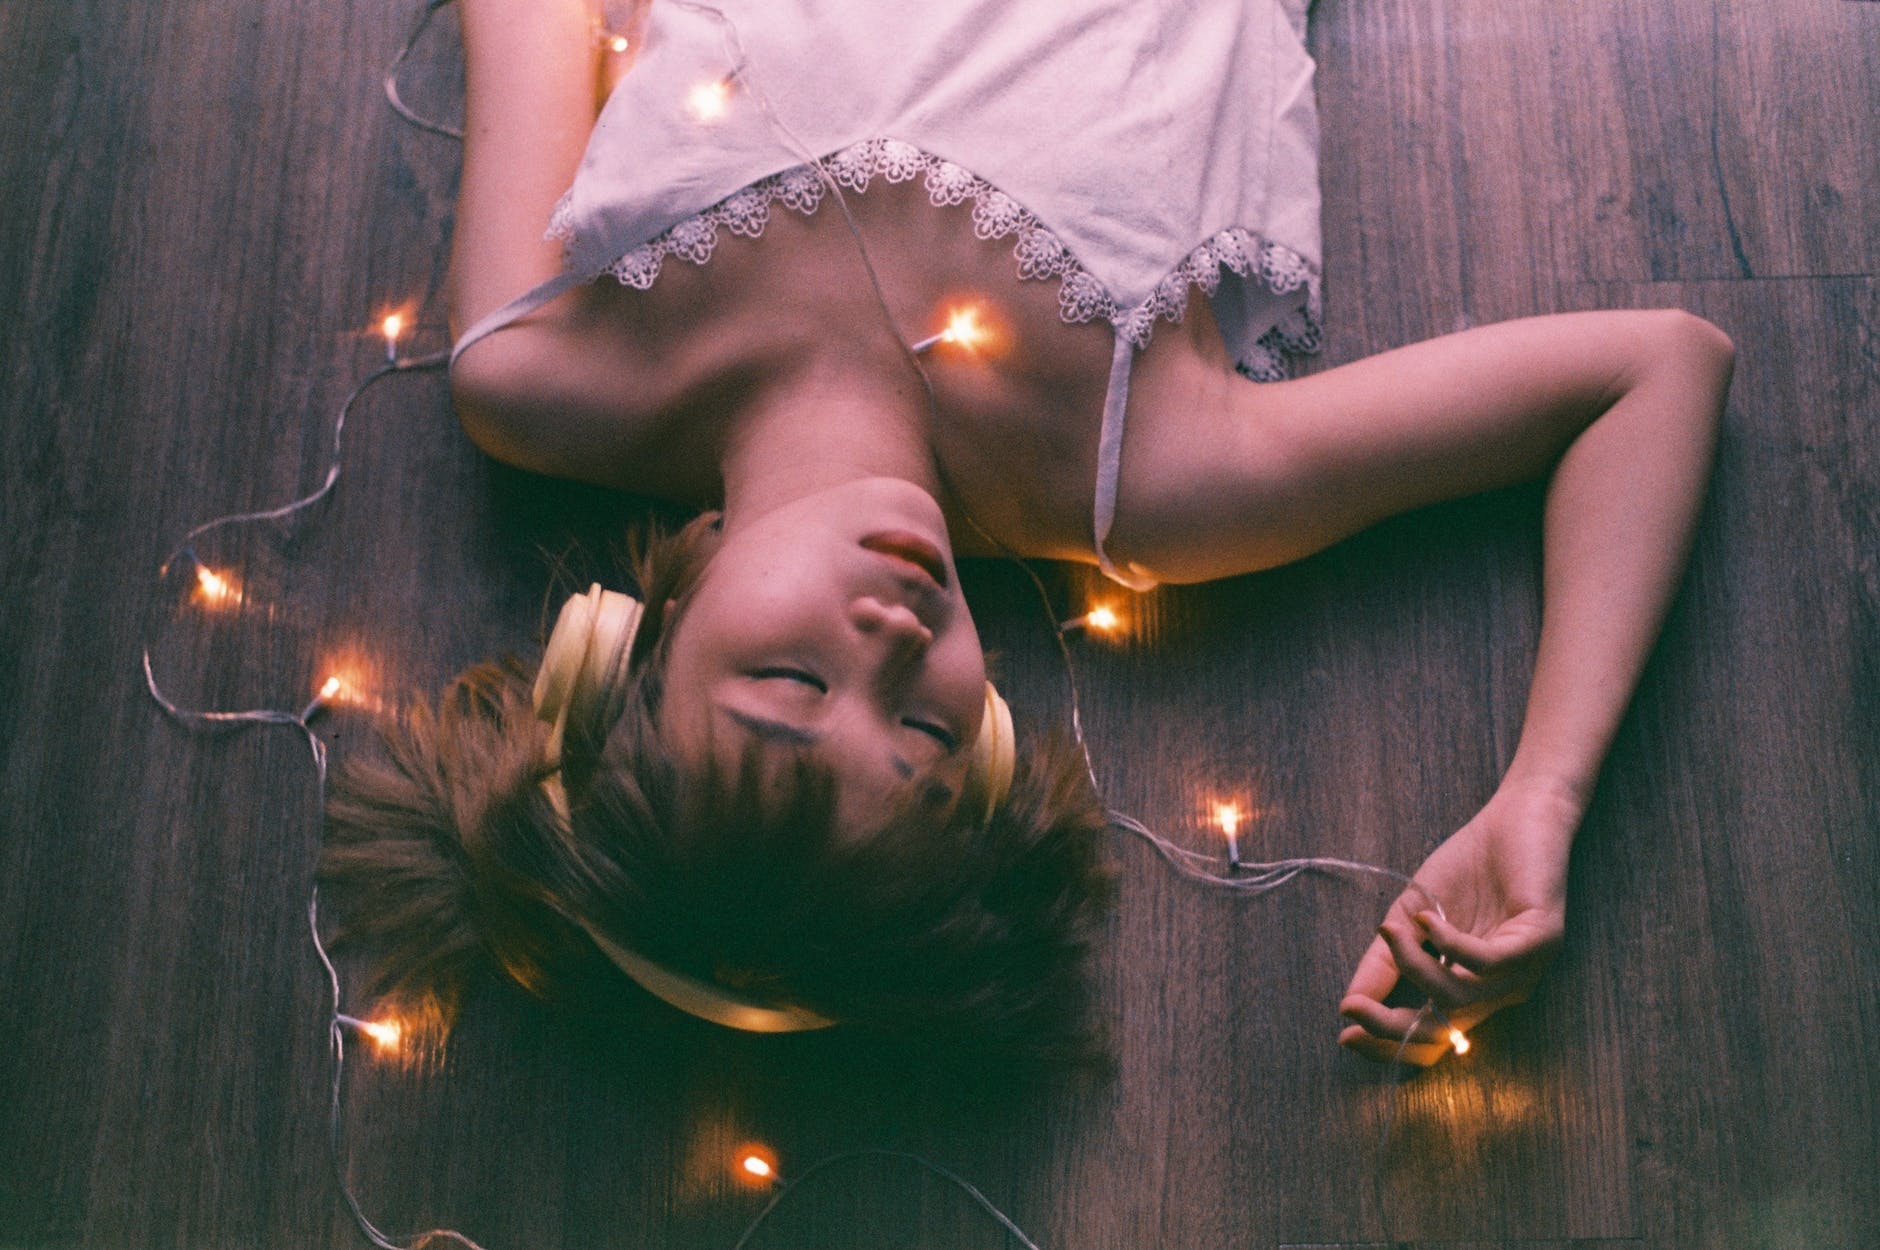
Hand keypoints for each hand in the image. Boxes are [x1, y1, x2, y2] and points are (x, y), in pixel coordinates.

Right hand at [1337, 784, 1578, 1065]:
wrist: (1515, 819)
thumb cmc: (1469, 867)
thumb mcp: (1411, 917)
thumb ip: (1387, 961)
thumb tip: (1350, 1002)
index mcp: (1473, 989)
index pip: (1433, 1038)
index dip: (1389, 1043)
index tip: (1344, 1031)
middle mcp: (1501, 991)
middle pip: (1444, 1032)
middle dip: (1392, 1026)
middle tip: (1352, 1008)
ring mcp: (1525, 970)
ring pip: (1460, 997)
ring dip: (1415, 967)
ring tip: (1392, 932)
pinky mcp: (1541, 942)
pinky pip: (1487, 962)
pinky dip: (1449, 943)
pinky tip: (1427, 918)